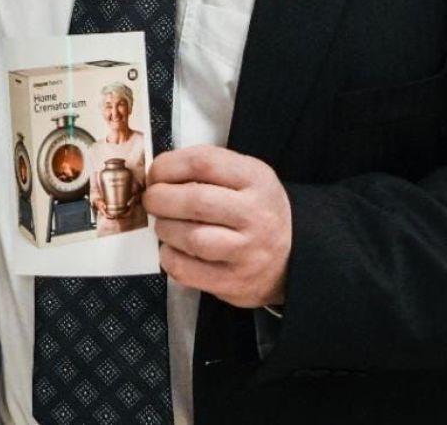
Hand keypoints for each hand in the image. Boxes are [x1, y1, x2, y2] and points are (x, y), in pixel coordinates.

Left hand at [143, 145, 291, 308]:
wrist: (295, 254)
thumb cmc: (254, 207)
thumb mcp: (244, 175)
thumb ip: (205, 169)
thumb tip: (155, 174)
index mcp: (255, 178)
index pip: (203, 163)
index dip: (168, 166)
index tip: (155, 173)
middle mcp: (255, 215)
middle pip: (194, 202)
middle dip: (160, 198)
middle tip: (152, 200)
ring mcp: (248, 253)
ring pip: (191, 238)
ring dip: (164, 229)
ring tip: (164, 224)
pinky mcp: (236, 284)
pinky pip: (188, 271)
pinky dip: (169, 258)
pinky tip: (171, 249)